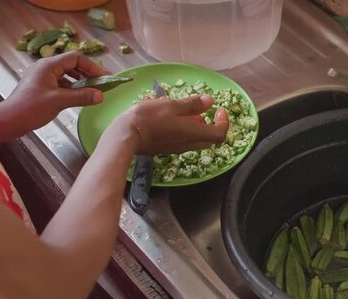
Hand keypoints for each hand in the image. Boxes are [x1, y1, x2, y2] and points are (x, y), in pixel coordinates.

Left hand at [0, 51, 105, 132]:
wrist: (9, 120)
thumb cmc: (31, 108)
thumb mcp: (59, 101)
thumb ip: (81, 96)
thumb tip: (101, 95)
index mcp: (48, 65)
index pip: (75, 58)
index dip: (91, 66)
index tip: (103, 78)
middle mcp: (46, 67)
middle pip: (72, 64)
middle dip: (88, 73)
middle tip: (101, 84)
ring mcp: (43, 77)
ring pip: (67, 74)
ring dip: (81, 81)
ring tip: (92, 91)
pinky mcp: (42, 86)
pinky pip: (62, 83)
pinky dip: (72, 88)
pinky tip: (79, 97)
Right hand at [110, 94, 229, 154]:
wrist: (124, 137)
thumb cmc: (147, 118)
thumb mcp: (171, 105)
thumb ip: (192, 104)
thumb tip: (210, 101)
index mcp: (193, 133)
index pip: (219, 134)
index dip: (223, 122)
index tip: (218, 109)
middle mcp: (188, 144)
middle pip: (208, 138)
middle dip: (209, 122)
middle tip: (201, 108)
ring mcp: (176, 147)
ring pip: (194, 137)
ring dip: (193, 122)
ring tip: (178, 107)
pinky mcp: (166, 147)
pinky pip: (181, 137)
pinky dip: (180, 125)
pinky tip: (164, 111)